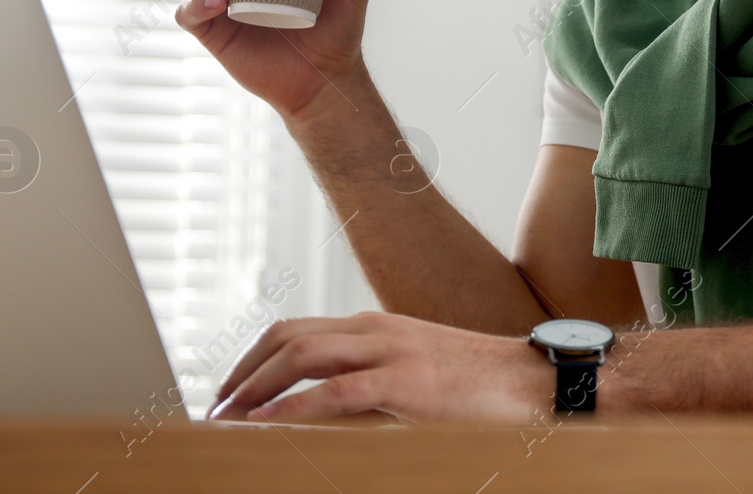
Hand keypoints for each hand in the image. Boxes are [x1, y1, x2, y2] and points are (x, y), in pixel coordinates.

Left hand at [205, 312, 554, 425]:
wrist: (537, 380)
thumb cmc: (482, 387)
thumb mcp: (416, 380)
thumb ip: (371, 388)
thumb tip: (323, 415)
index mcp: (377, 327)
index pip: (298, 330)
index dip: (254, 357)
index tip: (230, 389)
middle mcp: (376, 329)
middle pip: (288, 335)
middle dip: (242, 370)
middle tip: (215, 408)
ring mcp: (391, 350)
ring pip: (301, 354)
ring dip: (255, 386)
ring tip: (228, 419)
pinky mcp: (407, 382)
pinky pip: (334, 391)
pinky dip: (292, 407)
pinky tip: (268, 425)